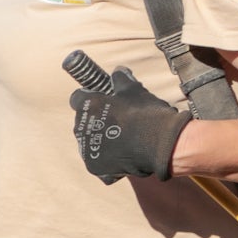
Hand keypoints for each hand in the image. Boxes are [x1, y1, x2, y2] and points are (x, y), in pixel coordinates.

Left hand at [69, 64, 191, 181]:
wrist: (160, 145)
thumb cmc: (146, 114)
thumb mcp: (134, 90)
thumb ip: (121, 79)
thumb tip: (118, 71)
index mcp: (87, 106)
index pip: (77, 97)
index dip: (89, 97)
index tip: (101, 99)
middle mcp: (80, 127)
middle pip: (83, 121)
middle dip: (96, 120)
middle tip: (116, 121)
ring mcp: (86, 149)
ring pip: (88, 141)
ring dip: (100, 139)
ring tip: (121, 140)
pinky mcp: (94, 166)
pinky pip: (96, 160)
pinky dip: (106, 158)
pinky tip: (121, 155)